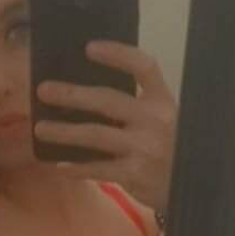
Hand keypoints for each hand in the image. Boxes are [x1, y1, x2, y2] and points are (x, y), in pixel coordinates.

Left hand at [34, 41, 176, 213]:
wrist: (194, 188)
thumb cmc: (171, 150)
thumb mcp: (165, 121)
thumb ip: (138, 107)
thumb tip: (88, 95)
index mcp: (163, 101)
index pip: (143, 67)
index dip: (117, 54)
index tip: (89, 48)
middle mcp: (155, 120)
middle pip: (108, 100)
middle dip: (72, 94)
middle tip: (43, 91)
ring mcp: (144, 148)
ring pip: (96, 135)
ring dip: (64, 132)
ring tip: (40, 129)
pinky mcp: (135, 174)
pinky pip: (98, 169)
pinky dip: (76, 168)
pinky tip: (58, 167)